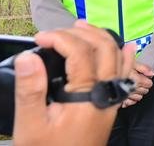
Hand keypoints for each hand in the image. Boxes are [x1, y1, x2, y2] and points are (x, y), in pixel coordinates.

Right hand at [12, 20, 136, 145]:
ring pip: (116, 57)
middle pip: (104, 48)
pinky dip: (124, 57)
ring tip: (81, 28)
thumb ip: (30, 89)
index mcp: (88, 95)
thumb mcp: (30, 125)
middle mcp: (106, 93)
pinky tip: (125, 48)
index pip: (80, 51)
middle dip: (82, 32)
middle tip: (58, 31)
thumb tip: (28, 56)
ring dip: (101, 38)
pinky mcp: (111, 108)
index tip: (39, 37)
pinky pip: (124, 75)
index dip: (60, 38)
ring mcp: (112, 100)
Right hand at [121, 61, 153, 108]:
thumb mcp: (131, 62)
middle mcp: (131, 89)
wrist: (103, 73)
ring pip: (137, 98)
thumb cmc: (117, 65)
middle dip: (143, 87)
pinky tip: (129, 96)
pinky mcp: (118, 100)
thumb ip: (143, 68)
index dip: (148, 81)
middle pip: (144, 91)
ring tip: (133, 88)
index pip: (148, 84)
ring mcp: (125, 95)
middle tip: (139, 83)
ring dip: (138, 93)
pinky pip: (129, 103)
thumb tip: (153, 73)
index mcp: (136, 79)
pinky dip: (130, 100)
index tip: (146, 79)